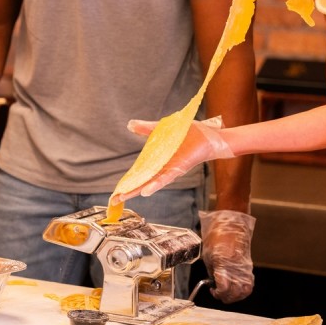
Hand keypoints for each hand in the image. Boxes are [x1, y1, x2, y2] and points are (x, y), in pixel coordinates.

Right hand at [113, 116, 232, 201]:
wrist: (211, 136)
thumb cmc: (191, 134)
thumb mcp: (163, 129)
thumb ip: (147, 128)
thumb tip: (130, 125)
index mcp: (159, 160)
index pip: (140, 173)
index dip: (128, 181)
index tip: (116, 190)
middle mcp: (163, 168)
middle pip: (143, 181)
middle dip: (129, 190)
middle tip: (114, 199)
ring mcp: (171, 169)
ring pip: (151, 182)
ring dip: (138, 190)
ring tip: (123, 197)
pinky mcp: (180, 167)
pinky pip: (166, 178)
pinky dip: (155, 184)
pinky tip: (146, 192)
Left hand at [200, 210, 254, 302]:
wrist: (232, 224)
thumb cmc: (217, 235)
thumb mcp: (208, 254)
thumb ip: (212, 271)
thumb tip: (213, 283)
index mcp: (224, 263)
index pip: (224, 287)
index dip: (218, 293)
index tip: (212, 290)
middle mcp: (236, 267)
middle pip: (235, 292)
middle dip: (226, 297)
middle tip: (218, 292)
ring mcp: (245, 267)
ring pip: (245, 290)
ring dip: (236, 296)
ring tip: (227, 292)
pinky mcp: (249, 266)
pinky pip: (249, 283)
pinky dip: (243, 289)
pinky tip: (235, 286)